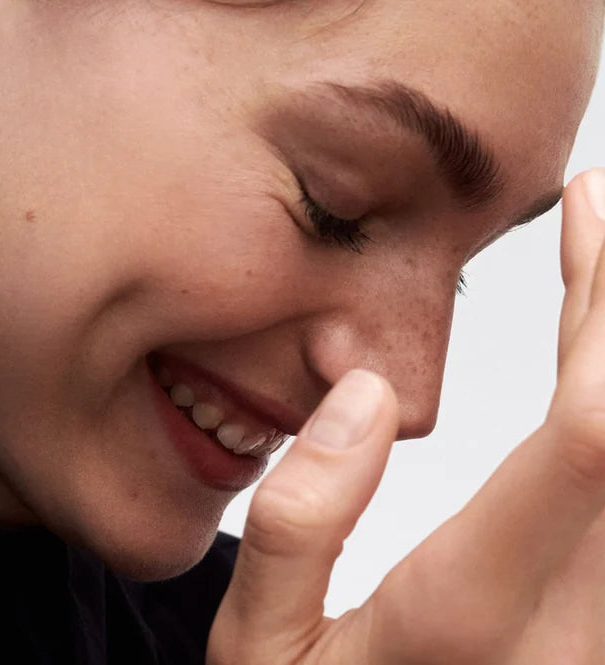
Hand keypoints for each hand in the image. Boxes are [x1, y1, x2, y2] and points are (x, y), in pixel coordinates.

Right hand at [207, 169, 604, 664]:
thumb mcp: (258, 651)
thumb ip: (302, 521)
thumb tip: (362, 392)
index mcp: (471, 621)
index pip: (585, 448)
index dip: (599, 315)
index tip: (586, 214)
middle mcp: (571, 636)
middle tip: (599, 207)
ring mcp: (597, 642)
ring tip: (596, 269)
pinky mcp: (596, 632)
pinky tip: (592, 365)